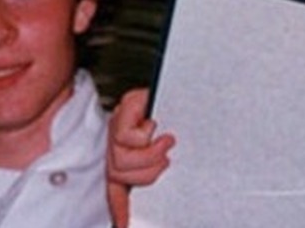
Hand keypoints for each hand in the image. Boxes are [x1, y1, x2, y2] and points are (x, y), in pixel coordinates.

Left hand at [107, 88, 174, 227]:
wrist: (187, 91)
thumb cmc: (181, 121)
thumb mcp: (166, 157)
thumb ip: (156, 173)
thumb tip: (143, 209)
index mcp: (127, 158)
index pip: (117, 190)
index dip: (120, 211)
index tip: (123, 227)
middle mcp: (119, 142)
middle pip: (118, 175)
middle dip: (146, 172)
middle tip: (165, 159)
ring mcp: (119, 124)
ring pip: (121, 159)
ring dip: (150, 154)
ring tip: (165, 142)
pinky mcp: (125, 107)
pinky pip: (127, 138)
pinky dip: (146, 135)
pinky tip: (155, 126)